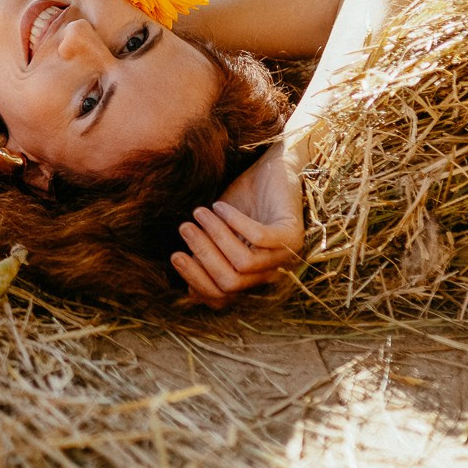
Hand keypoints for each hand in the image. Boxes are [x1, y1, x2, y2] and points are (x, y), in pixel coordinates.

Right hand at [171, 148, 303, 306]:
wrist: (270, 168)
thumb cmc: (242, 200)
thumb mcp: (217, 230)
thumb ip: (204, 252)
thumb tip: (180, 268)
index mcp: (250, 278)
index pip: (222, 298)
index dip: (196, 281)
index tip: (176, 255)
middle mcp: (270, 273)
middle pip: (230, 284)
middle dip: (202, 256)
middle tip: (185, 228)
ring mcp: (284, 255)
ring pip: (243, 264)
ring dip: (215, 236)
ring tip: (199, 213)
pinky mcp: (291, 234)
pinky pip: (259, 239)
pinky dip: (235, 223)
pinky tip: (220, 207)